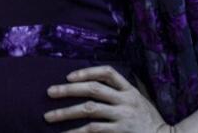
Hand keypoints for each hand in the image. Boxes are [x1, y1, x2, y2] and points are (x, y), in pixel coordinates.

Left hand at [45, 65, 173, 131]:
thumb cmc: (149, 121)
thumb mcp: (140, 100)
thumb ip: (123, 92)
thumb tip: (98, 82)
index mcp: (130, 90)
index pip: (107, 72)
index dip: (87, 72)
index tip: (69, 76)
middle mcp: (126, 100)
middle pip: (93, 89)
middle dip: (68, 90)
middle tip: (50, 92)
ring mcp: (123, 116)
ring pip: (89, 110)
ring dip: (66, 113)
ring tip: (49, 116)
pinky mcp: (119, 132)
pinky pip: (93, 130)